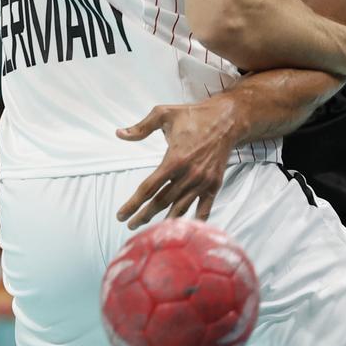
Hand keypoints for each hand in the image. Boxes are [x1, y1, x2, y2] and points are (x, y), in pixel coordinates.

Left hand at [115, 91, 241, 227]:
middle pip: (161, 202)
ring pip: (180, 209)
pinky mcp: (214, 185)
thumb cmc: (193, 115)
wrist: (226, 120)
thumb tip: (119, 134)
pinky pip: (204, 209)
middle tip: (131, 225)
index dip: (133, 204)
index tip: (121, 215)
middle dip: (144, 216)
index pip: (148, 188)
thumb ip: (141, 127)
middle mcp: (188, 174)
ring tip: (151, 231)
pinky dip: (195, 222)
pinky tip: (184, 230)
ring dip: (164, 222)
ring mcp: (202, 182)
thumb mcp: (164, 113)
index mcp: (174, 159)